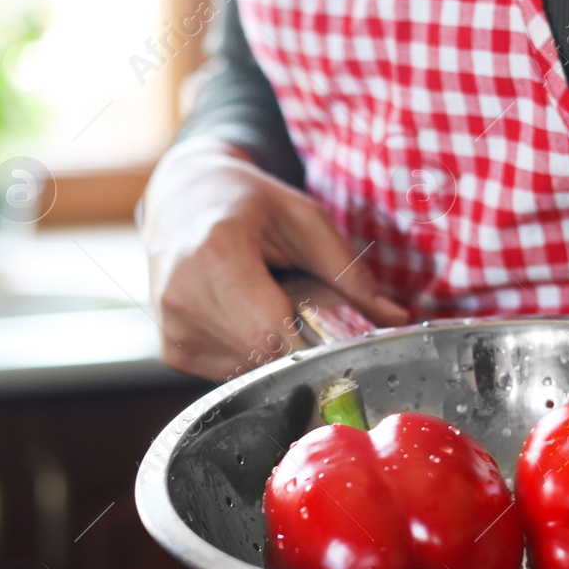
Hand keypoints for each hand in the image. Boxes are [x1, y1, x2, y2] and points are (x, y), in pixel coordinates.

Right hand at [140, 138, 407, 380]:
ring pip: (248, 368)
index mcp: (216, 255)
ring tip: (266, 302)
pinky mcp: (170, 348)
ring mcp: (171, 327)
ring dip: (271, 347)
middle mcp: (183, 296)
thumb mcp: (304, 219)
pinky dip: (248, 350)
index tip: (340, 335)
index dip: (313, 343)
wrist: (182, 197)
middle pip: (262, 354)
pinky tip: (243, 315)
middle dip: (297, 343)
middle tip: (304, 308)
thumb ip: (349, 272)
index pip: (271, 333)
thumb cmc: (247, 203)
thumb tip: (397, 320)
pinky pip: (228, 371)